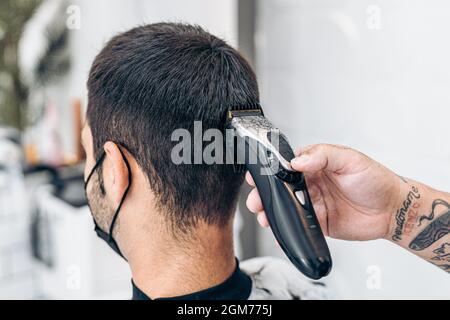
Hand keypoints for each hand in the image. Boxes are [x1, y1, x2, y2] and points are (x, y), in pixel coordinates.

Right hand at [246, 144, 403, 240]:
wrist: (392, 210)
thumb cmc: (375, 180)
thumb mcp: (351, 159)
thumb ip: (324, 155)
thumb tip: (298, 160)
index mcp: (316, 164)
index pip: (287, 164)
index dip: (271, 170)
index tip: (259, 174)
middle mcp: (312, 183)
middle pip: (281, 188)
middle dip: (265, 193)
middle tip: (257, 199)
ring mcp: (314, 203)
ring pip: (286, 207)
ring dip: (272, 211)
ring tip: (264, 216)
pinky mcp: (319, 222)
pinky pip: (299, 225)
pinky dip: (288, 229)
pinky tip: (280, 231)